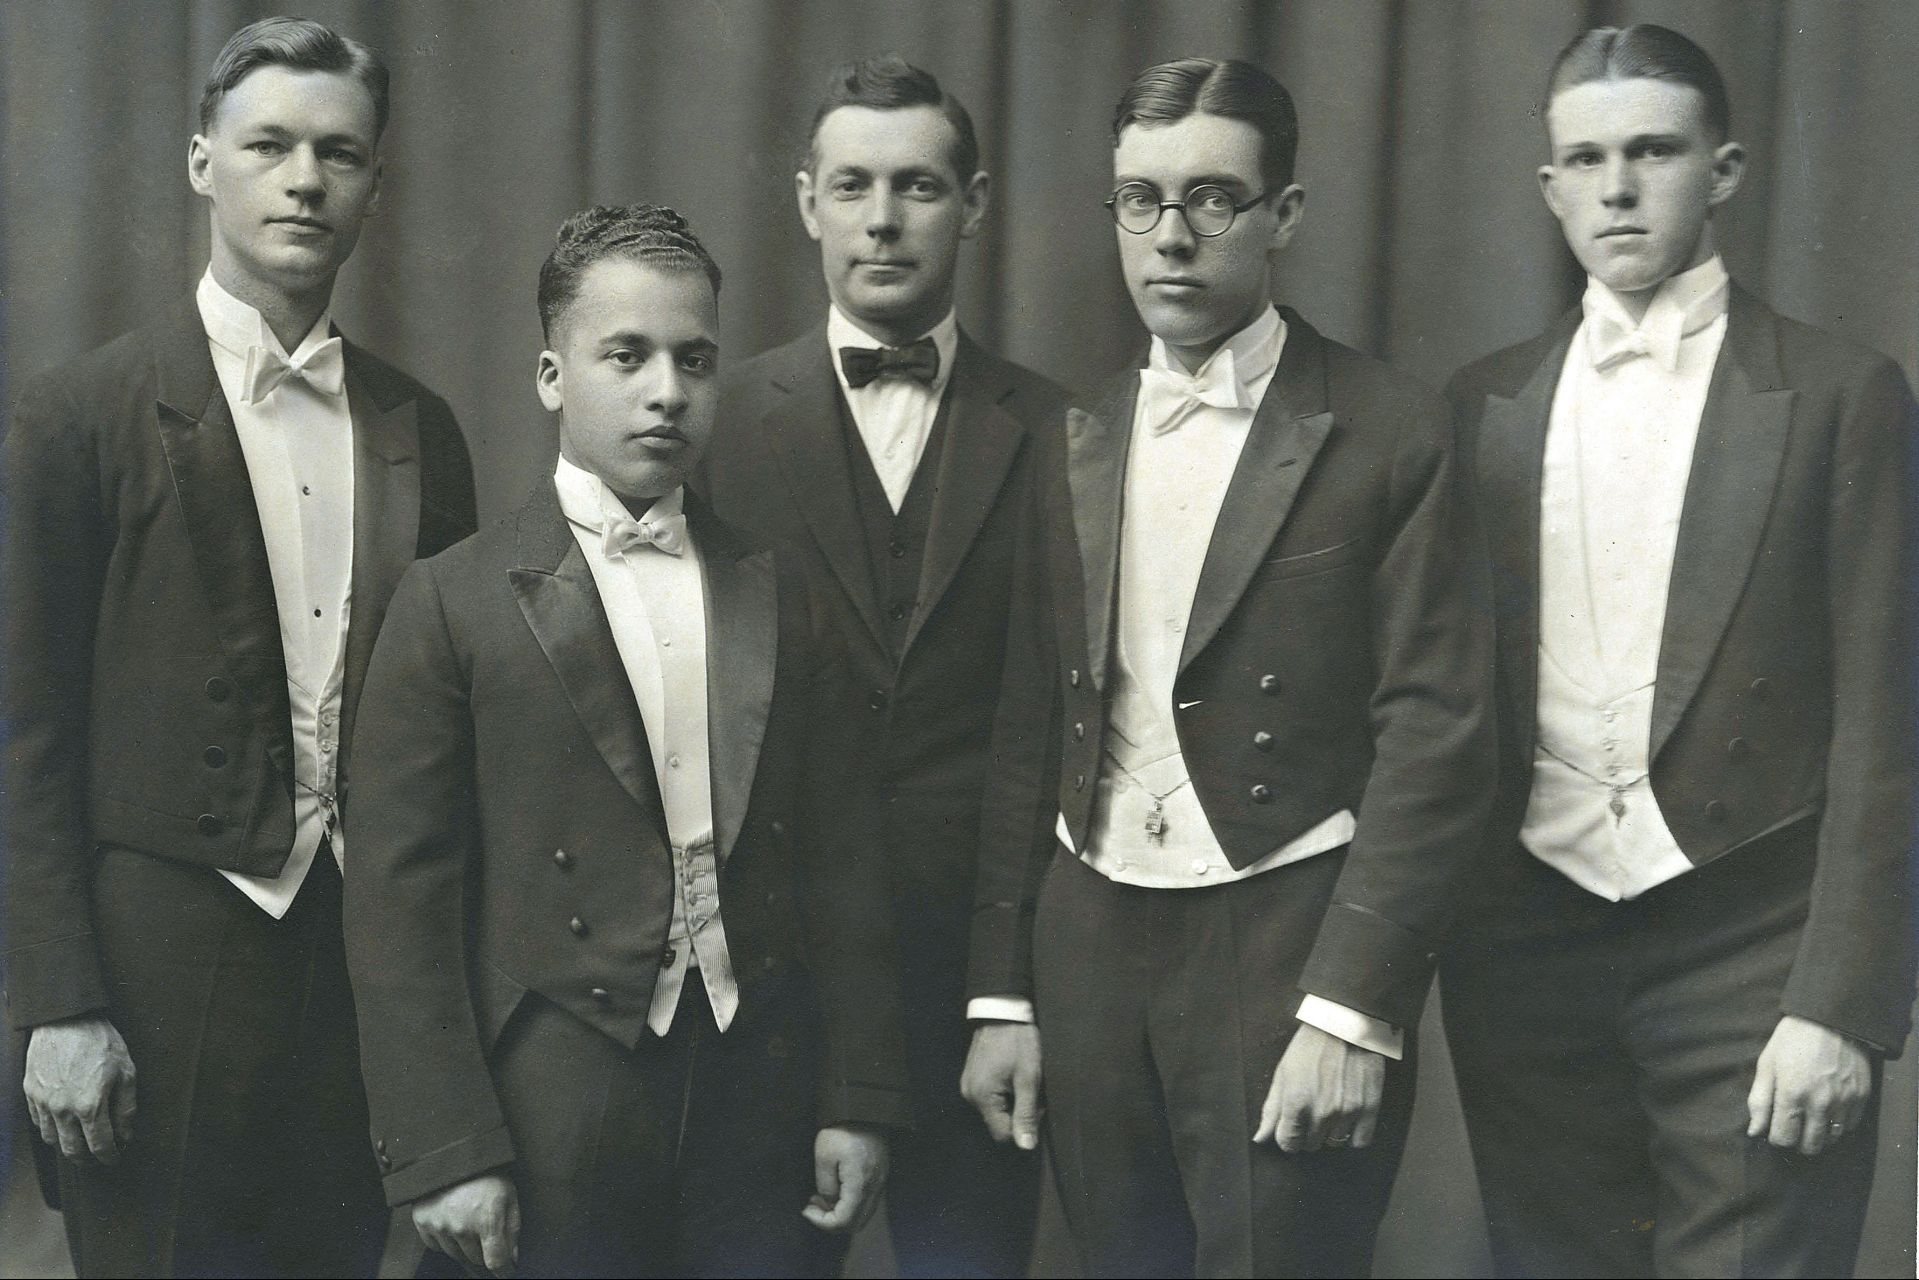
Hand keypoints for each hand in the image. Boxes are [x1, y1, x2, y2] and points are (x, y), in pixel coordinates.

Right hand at [23, 1015, 136, 1163]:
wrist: (66, 1020)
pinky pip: (38, 1122)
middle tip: (96, 1159)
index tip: (114, 1159)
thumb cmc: (101, 1042)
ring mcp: (43, 1103)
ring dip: (66, 1146)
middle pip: (72, 1150)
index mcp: (90, 1106)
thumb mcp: (126, 1072)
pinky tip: (61, 1124)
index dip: (110, 1156)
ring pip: (51, 1139)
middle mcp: (63, 1110)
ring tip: (79, 1143)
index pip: (100, 1145)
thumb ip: (126, 1108)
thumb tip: (125, 1135)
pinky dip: (50, 1129)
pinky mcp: (30, 1093)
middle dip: (86, 1160)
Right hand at [413, 1172, 519, 1275]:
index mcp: (487, 1220)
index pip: (495, 1261)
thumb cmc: (487, 1172)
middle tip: (486, 1231)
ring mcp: (439, 1226)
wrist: (453, 1151)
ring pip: (456, 1255)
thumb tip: (511, 1258)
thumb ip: (512, 1229)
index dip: (503, 1270)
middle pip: (475, 1259)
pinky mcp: (423, 1222)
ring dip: (464, 1245)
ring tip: (469, 1221)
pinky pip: (436, 1246)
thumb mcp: (509, 1195)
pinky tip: (452, 1220)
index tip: (505, 1270)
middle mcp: (461, 1227)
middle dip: (484, 1250)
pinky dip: (445, 1239)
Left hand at [803, 1124, 887, 1232]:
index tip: (806, 1209)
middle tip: (813, 1206)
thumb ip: (825, 1185)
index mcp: (860, 1185)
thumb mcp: (824, 1156)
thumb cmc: (842, 1130)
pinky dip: (850, 1205)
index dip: (822, 1222)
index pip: (843, 1221)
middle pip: (855, 1224)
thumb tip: (828, 1201)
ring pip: (862, 1215)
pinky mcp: (880, 1176)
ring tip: (821, 1198)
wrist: (865, 1110)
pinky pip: (866, 1203)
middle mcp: (874, 1189)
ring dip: (841, 1214)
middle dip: (831, 1221)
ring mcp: (880, 1183)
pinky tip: (836, 1189)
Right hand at [960, 1021, 1042, 1149]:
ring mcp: (968, 1085)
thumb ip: (1026, 1114)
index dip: (1023, 1126)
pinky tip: (1012, 1075)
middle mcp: (970, 1095)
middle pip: (998, 1122)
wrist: (1003, 1011)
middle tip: (1033, 1091)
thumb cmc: (1018, 1042)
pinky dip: (1004, 1092)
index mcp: (982, 1098)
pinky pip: (989, 1097)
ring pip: (995, 1109)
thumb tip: (1026, 1146)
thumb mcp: (1028, 1078)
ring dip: (1012, 1102)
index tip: (1037, 1105)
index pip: (1003, 1134)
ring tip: (1022, 1080)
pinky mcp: (972, 1077)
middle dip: (1018, 1112)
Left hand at [1253, 1023, 1384, 1152]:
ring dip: (1329, 1133)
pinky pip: (1360, 1141)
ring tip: (1329, 1111)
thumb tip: (1260, 1139)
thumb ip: (1271, 1110)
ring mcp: (1347, 1112)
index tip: (1291, 1129)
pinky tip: (1347, 1120)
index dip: (1287, 1137)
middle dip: (1307, 1134)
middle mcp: (1322, 1112)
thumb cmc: (1310, 1046)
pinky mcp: (1370, 1108)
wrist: (1345, 1025)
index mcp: (1296, 1102)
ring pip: (1334, 1143)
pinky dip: (1353, 1136)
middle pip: (1311, 1145)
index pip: (1288, 1143)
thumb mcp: (1283, 1073)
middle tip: (1310, 1114)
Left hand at [1746, 1014, 1873, 1155]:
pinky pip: (1850, 1126)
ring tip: (1811, 1122)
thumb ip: (1759, 1101)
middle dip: (1798, 1142)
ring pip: (1832, 1139)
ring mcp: (1844, 1102)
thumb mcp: (1766, 1065)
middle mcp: (1820, 1103)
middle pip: (1810, 1146)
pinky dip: (1839, 1125)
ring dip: (1820, 1136)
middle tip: (1794, 1128)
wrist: (1829, 1020)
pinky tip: (1829, 1112)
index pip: (1783, 1138)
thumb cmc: (1791, 1040)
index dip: (1777, 1139)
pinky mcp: (1862, 1097)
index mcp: (1791, 1095)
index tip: (1776, 1129)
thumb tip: (1754, 1131)